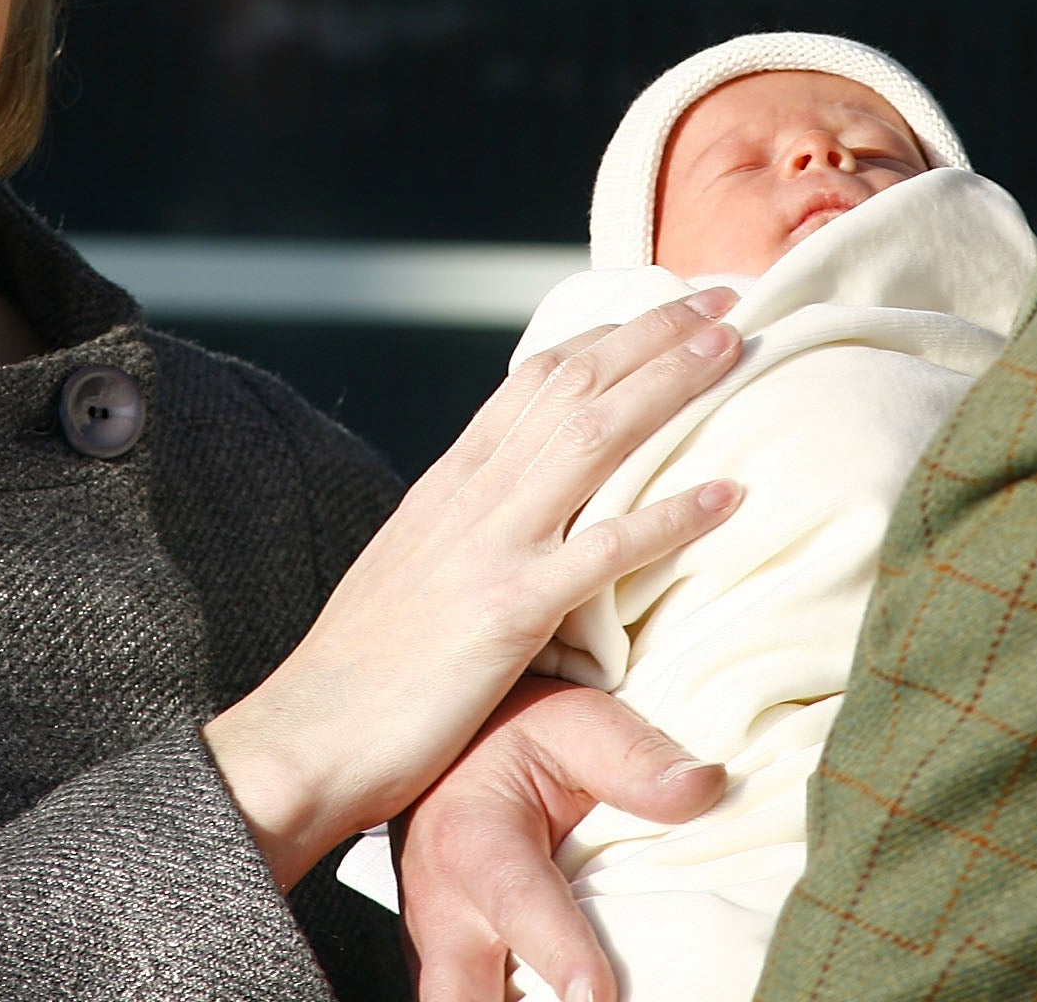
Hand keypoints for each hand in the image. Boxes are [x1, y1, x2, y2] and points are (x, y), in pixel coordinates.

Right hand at [203, 293, 745, 886]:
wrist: (305, 738)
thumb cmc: (363, 671)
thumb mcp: (413, 568)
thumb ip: (467, 529)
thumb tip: (518, 516)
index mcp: (449, 483)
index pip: (533, 380)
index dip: (607, 338)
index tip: (664, 312)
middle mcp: (470, 496)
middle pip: (573, 385)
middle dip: (653, 335)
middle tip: (722, 297)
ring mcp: (489, 548)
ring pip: (592, 439)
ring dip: (668, 386)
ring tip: (732, 350)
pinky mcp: (506, 612)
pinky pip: (602, 551)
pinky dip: (670, 516)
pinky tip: (727, 495)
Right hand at [402, 678, 728, 1001]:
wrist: (458, 748)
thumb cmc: (518, 733)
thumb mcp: (577, 723)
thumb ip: (635, 758)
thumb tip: (705, 788)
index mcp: (475, 839)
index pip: (521, 906)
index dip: (562, 956)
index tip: (597, 997)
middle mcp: (443, 904)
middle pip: (455, 996)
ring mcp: (437, 942)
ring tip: (584, 1001)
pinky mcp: (446, 962)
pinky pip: (467, 1000)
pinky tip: (553, 1000)